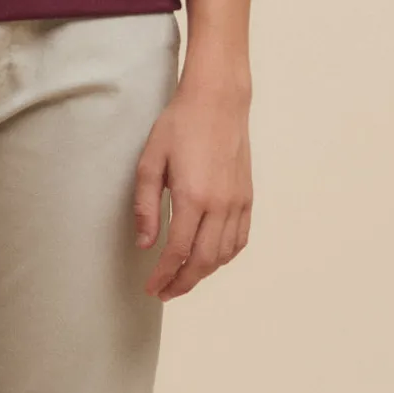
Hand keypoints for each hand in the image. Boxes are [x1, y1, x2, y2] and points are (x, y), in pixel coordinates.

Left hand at [133, 77, 252, 299]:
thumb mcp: (150, 161)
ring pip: (224, 254)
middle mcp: (220, 204)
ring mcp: (238, 202)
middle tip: (165, 292)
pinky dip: (225, 256)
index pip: (178, 251)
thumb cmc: (180, 125)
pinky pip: (240, 238)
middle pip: (204, 261)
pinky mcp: (247, 196)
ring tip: (183, 277)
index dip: (163, 275)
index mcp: (193, 197)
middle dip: (183, 283)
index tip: (151, 287)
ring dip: (203, 272)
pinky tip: (210, 258)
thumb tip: (146, 243)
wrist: (218, 101)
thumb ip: (146, 206)